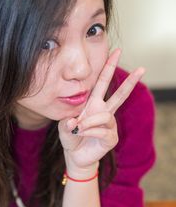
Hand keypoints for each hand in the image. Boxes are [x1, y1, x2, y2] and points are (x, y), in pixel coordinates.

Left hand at [58, 48, 144, 173]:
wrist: (75, 155)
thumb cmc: (71, 137)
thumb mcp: (64, 126)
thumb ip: (67, 122)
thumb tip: (75, 123)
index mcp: (94, 104)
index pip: (102, 83)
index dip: (108, 67)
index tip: (116, 51)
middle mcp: (104, 112)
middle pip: (119, 95)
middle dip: (130, 82)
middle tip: (142, 69)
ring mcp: (110, 125)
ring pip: (105, 117)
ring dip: (88, 122)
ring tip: (77, 128)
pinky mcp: (111, 138)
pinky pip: (102, 131)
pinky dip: (89, 133)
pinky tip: (81, 135)